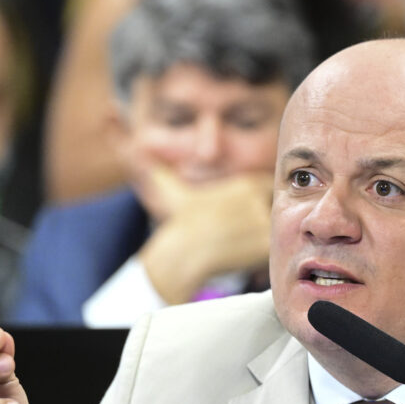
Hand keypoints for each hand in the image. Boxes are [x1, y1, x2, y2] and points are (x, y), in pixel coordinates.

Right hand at [139, 168, 272, 303]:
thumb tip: (132, 146)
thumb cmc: (180, 227)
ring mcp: (263, 221)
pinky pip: (272, 251)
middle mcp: (257, 198)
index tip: (245, 217)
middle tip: (238, 235)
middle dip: (260, 222)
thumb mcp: (175, 193)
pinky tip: (239, 257)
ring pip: (272, 233)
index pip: (268, 190)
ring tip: (235, 246)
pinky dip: (260, 257)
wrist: (183, 254)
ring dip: (258, 240)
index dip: (260, 203)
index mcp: (245, 184)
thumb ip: (164, 173)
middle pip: (272, 212)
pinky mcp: (266, 243)